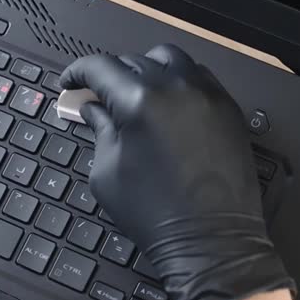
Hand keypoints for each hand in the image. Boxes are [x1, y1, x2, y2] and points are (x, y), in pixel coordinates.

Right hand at [60, 45, 294, 299]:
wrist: (212, 240)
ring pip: (168, 59)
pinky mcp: (227, 107)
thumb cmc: (156, 213)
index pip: (100, 67)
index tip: (71, 83)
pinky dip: (177, 80)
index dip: (78, 72)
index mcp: (139, 102)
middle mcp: (175, 88)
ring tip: (135, 93)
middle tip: (98, 96)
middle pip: (132, 60)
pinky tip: (167, 103)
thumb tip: (93, 108)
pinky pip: (197, 76)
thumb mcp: (107, 171)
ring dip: (145, 69)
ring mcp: (206, 94)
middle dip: (109, 75)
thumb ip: (99, 129)